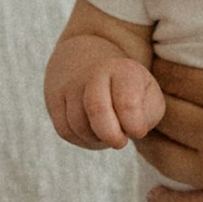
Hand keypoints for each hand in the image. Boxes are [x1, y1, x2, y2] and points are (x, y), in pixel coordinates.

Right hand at [48, 49, 166, 151]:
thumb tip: (128, 131)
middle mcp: (94, 74)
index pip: (128, 103)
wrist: (87, 59)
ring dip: (96, 139)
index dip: (135, 126)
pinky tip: (92, 133)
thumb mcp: (148, 94)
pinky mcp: (54, 98)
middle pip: (97, 109)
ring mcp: (71, 85)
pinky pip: (65, 130)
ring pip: (79, 125)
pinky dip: (81, 139)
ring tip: (106, 132)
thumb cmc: (126, 87)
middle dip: (111, 135)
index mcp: (122, 71)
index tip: (138, 131)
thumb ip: (148, 114)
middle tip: (120, 141)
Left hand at [138, 0, 202, 201]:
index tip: (153, 55)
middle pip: (163, 111)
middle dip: (146, 96)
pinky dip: (163, 200)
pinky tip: (156, 195)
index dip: (160, 64)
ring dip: (146, 138)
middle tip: (139, 86)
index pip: (179, 76)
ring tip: (142, 125)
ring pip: (161, 156)